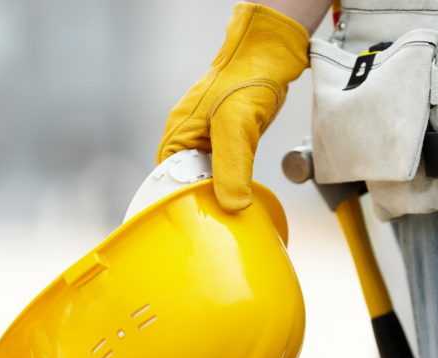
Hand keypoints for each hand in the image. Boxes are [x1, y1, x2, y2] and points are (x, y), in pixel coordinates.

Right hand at [156, 2, 308, 210]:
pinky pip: (223, 171)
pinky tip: (242, 192)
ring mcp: (206, 142)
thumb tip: (233, 206)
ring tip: (231, 212)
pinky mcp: (225, 142)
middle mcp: (186, 141)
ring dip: (219, 193)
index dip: (183, 203)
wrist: (268, 57)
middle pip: (187, 184)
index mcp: (176, 137)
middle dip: (203, 201)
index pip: (168, 183)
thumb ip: (232, 168)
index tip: (201, 221)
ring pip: (207, 180)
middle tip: (220, 220)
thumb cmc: (244, 81)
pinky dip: (232, 182)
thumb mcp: (235, 128)